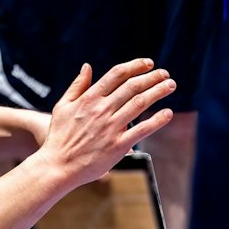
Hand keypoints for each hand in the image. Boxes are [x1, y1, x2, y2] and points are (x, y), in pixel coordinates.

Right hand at [38, 59, 176, 186]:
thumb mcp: (62, 106)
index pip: (117, 74)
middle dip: (152, 77)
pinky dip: (157, 120)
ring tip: (170, 86)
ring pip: (140, 103)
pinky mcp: (117, 146)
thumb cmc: (59, 136)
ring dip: (158, 92)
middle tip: (165, 74)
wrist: (58, 166)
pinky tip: (168, 113)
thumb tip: (87, 66)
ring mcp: (111, 127)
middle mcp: (102, 110)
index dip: (135, 66)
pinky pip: (142, 130)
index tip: (149, 63)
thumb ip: (77, 86)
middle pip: (132, 86)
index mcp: (89, 98)